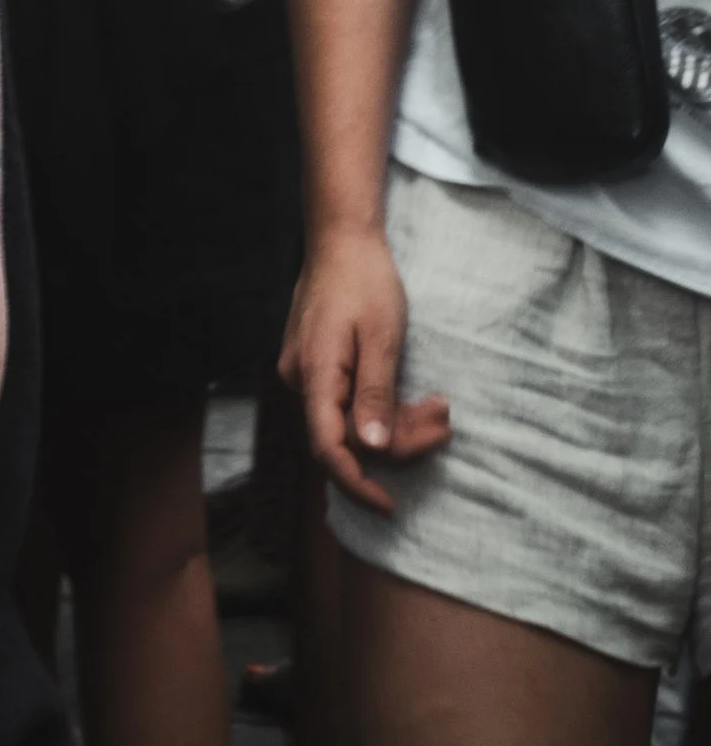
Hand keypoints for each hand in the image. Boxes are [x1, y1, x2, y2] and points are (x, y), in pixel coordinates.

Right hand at [281, 220, 450, 512]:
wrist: (341, 238)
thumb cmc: (363, 280)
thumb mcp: (381, 336)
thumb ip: (374, 394)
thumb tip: (372, 449)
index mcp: (314, 375)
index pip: (328, 448)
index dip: (358, 484)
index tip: (390, 507)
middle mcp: (302, 381)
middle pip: (347, 438)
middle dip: (399, 444)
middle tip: (443, 424)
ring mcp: (309, 374)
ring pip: (352, 422)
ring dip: (398, 425)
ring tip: (439, 409)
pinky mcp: (320, 367)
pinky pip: (350, 403)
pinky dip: (384, 408)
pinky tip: (418, 400)